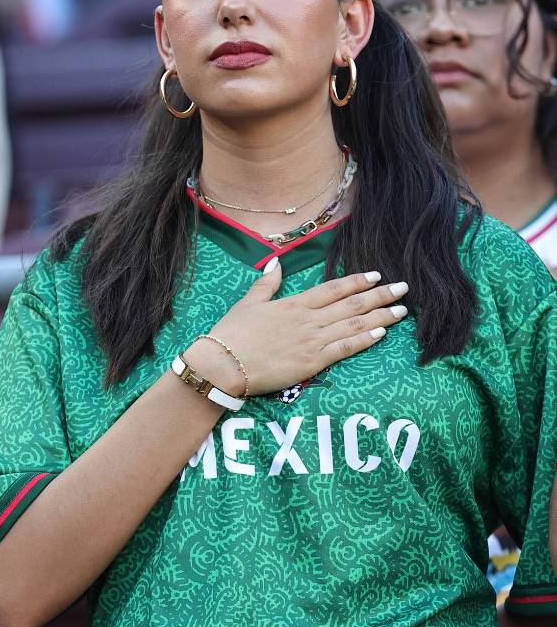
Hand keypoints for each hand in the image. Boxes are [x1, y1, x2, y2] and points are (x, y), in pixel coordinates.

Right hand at [186, 261, 407, 396]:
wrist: (222, 364)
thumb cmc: (232, 333)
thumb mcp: (249, 301)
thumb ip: (267, 283)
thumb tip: (276, 263)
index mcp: (295, 303)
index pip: (334, 288)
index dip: (357, 281)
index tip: (376, 275)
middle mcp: (308, 319)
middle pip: (352, 304)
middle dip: (380, 296)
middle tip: (403, 289)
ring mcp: (312, 340)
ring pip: (354, 325)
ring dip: (380, 317)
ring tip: (401, 310)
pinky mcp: (312, 363)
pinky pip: (345, 348)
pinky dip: (365, 339)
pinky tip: (381, 333)